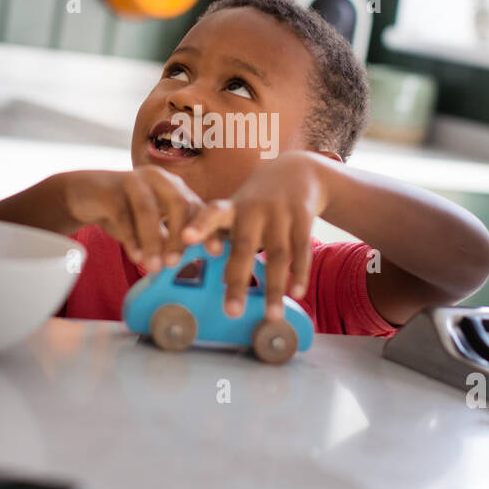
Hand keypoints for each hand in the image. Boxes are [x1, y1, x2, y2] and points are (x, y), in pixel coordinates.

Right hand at [62, 166, 203, 270]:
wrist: (83, 195)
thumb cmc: (125, 211)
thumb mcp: (152, 225)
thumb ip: (170, 238)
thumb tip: (195, 264)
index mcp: (173, 186)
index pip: (197, 206)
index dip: (208, 229)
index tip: (216, 253)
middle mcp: (157, 178)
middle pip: (178, 203)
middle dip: (180, 235)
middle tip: (176, 263)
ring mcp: (133, 180)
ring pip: (148, 209)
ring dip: (153, 240)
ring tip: (155, 267)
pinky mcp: (110, 189)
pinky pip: (122, 214)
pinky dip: (131, 237)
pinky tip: (135, 257)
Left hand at [182, 151, 334, 320]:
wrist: (297, 171)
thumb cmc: (256, 201)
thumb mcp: (236, 209)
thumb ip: (221, 236)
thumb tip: (210, 277)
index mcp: (232, 208)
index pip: (211, 213)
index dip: (198, 226)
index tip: (185, 238)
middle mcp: (254, 209)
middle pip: (245, 247)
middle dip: (238, 280)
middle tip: (231, 312)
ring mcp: (280, 212)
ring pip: (277, 254)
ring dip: (275, 287)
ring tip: (271, 316)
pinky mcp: (303, 216)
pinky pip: (301, 249)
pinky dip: (299, 273)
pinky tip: (297, 294)